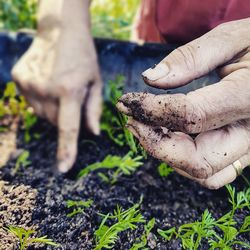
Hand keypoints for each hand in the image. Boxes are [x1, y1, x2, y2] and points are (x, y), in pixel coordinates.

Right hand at [12, 0, 101, 172]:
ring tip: (59, 87)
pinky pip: (31, 102)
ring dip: (53, 109)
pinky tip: (47, 82)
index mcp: (69, 91)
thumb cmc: (84, 57)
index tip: (63, 169)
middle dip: (65, 118)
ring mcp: (29, 84)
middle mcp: (45, 90)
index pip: (68, 128)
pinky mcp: (19, 79)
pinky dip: (41, 98)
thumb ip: (94, 110)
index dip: (67, 150)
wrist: (60, 31)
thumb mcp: (96, 82)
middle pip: (55, 123)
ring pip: (42, 114)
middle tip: (71, 98)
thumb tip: (93, 133)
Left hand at [117, 18, 249, 188]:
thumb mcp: (230, 39)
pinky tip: (169, 136)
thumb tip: (150, 79)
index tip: (127, 101)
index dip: (151, 111)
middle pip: (196, 160)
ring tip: (146, 127)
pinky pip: (211, 172)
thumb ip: (190, 58)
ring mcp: (249, 147)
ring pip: (202, 173)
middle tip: (131, 120)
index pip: (191, 116)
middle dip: (155, 143)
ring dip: (167, 154)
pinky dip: (183, 160)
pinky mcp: (241, 151)